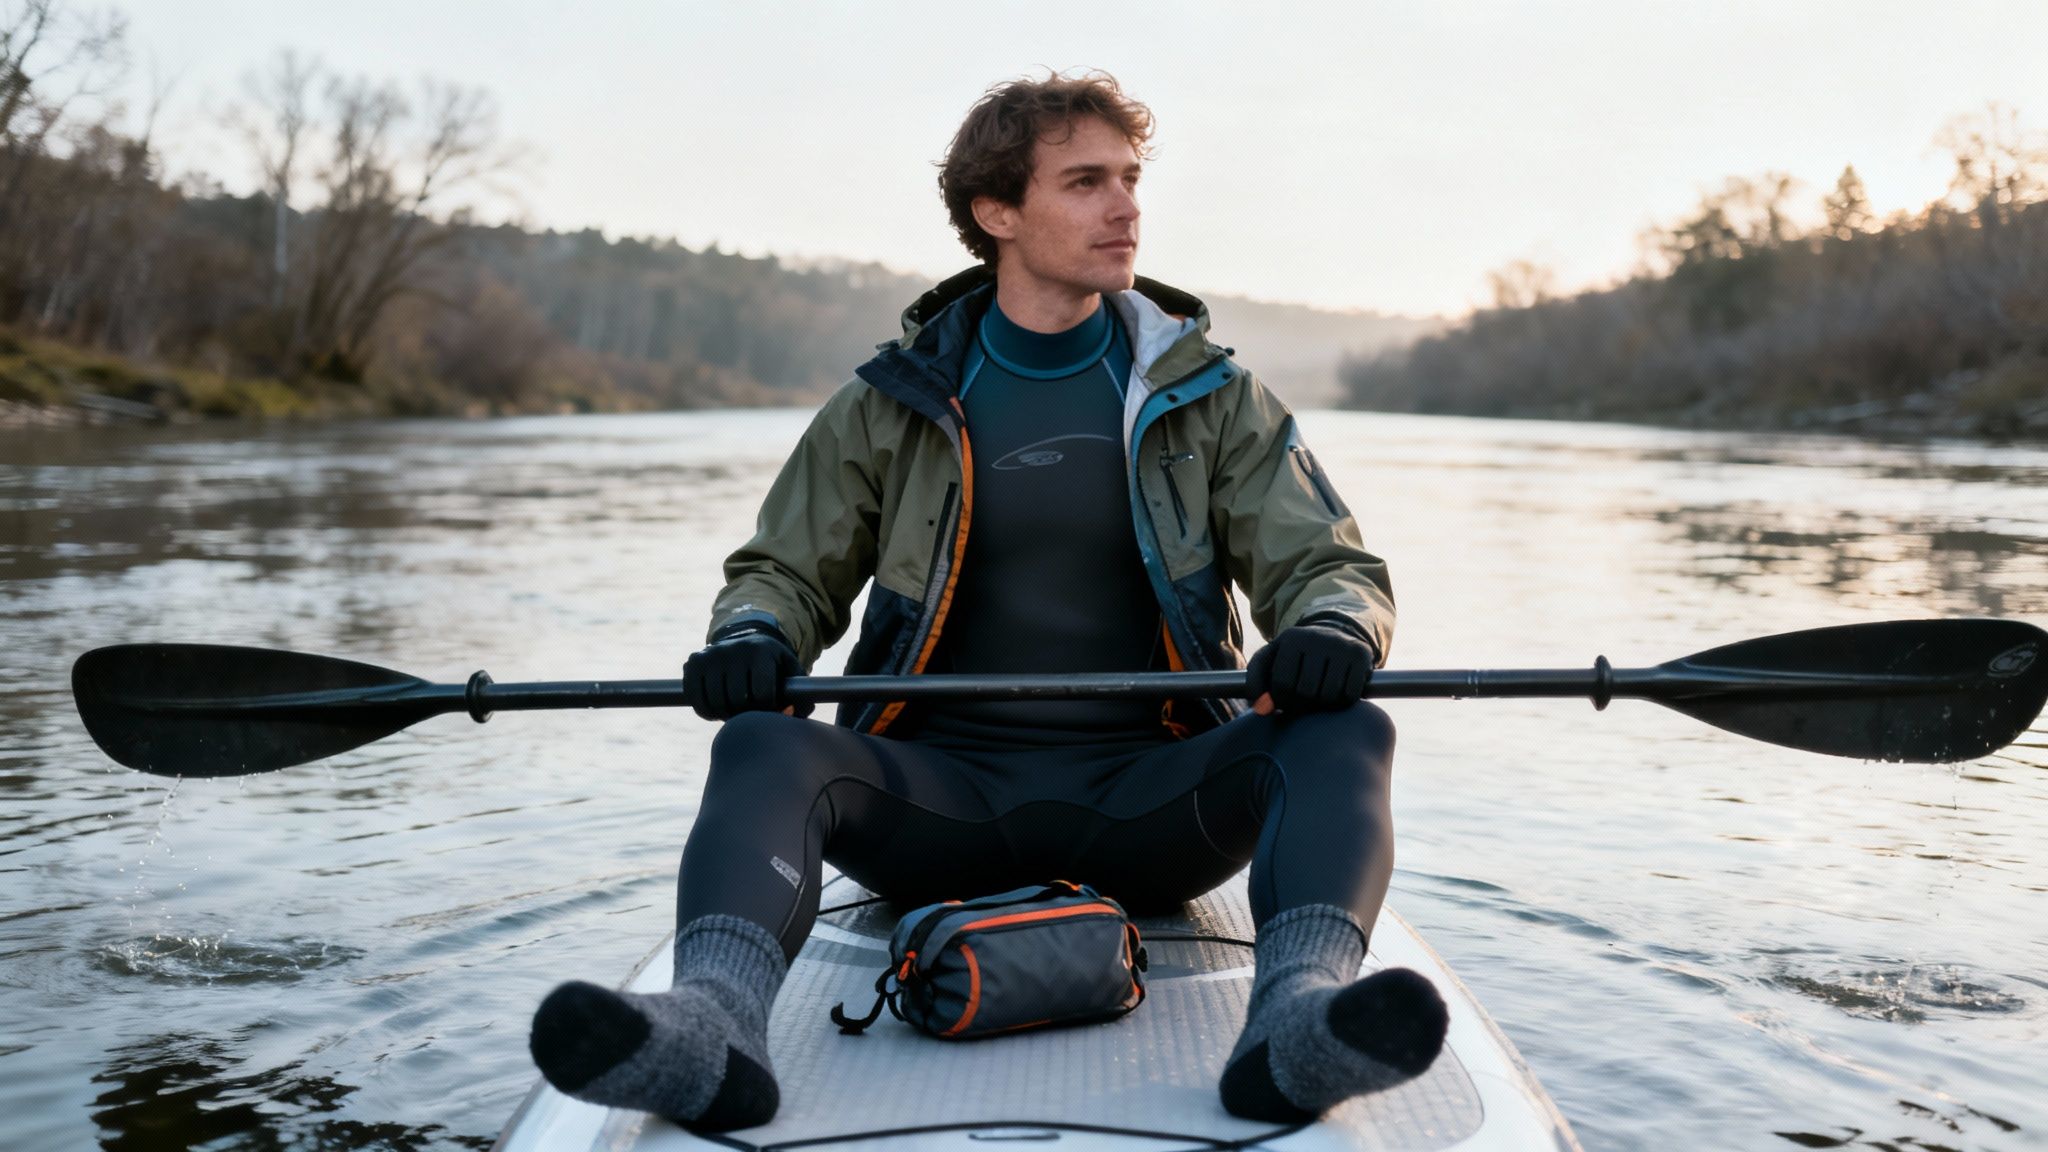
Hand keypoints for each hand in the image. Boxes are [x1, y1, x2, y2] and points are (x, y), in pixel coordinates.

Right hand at [683, 631, 808, 719]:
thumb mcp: (790, 673)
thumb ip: (802, 697)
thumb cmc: (772, 665)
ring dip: (726, 715)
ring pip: (716, 703)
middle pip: (737, 701)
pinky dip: (707, 712)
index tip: (769, 710)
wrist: (744, 641)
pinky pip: (697, 701)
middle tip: (751, 715)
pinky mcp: (693, 663)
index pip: (762, 694)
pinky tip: (718, 709)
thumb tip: (791, 715)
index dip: (767, 710)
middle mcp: (733, 650)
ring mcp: (710, 655)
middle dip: (746, 715)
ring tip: (736, 712)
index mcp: (760, 651)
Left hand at [1245, 620, 1375, 714]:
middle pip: (1306, 692)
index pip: (1282, 684)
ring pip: (1329, 695)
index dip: (1281, 701)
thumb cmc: (1295, 657)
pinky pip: (1350, 695)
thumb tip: (1261, 709)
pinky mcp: (1361, 654)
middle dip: (1302, 705)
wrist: (1333, 636)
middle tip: (1303, 702)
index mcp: (1291, 638)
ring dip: (1323, 705)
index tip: (1285, 701)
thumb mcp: (1270, 661)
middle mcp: (1317, 637)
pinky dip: (1342, 702)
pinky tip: (1336, 693)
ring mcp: (1341, 645)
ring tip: (1318, 697)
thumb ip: (1255, 683)